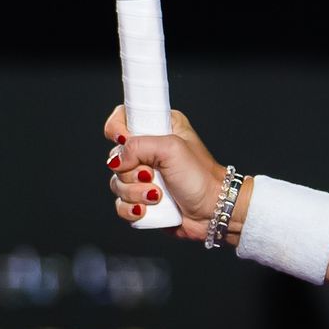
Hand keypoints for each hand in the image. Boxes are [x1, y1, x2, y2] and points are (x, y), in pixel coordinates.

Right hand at [103, 105, 225, 240]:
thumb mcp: (172, 149)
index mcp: (158, 127)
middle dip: (131, 172)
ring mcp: (143, 176)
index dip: (117, 130)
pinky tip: (149, 209)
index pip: (122, 118)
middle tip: (152, 175)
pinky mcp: (141, 198)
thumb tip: (116, 159)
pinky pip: (120, 204)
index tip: (124, 141)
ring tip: (158, 195)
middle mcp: (149, 150)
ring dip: (135, 193)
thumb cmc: (201, 177)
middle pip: (115, 156)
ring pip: (116, 182)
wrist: (212, 211)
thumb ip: (139, 145)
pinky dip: (133, 209)